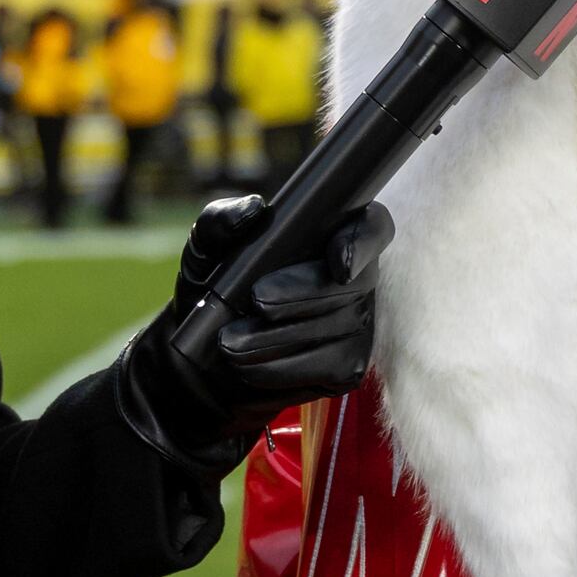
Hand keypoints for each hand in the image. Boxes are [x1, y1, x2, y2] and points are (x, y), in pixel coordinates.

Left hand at [113, 194, 389, 471]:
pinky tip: (247, 364)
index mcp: (331, 234)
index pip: (372, 228)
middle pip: (356, 285)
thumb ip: (220, 221)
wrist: (204, 353)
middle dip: (305, 294)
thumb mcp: (206, 249)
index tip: (338, 263)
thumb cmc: (214, 287)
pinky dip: (283, 367)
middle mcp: (355, 278)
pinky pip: (327, 367)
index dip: (363, 242)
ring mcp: (357, 323)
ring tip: (231, 340)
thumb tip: (253, 209)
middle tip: (257, 300)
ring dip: (281, 337)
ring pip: (338, 329)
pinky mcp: (347, 365)